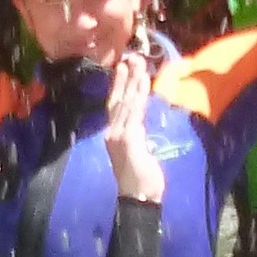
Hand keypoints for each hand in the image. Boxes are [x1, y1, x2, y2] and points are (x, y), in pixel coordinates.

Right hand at [101, 46, 165, 205]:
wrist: (138, 198)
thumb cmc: (141, 179)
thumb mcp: (138, 151)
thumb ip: (136, 135)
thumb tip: (140, 121)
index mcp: (113, 135)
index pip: (114, 105)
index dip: (118, 85)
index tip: (122, 67)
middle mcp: (112, 133)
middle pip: (117, 99)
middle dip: (124, 77)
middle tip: (131, 57)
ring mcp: (118, 136)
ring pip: (126, 102)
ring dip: (133, 81)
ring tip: (139, 64)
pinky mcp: (128, 139)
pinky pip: (134, 112)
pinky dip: (139, 95)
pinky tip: (144, 83)